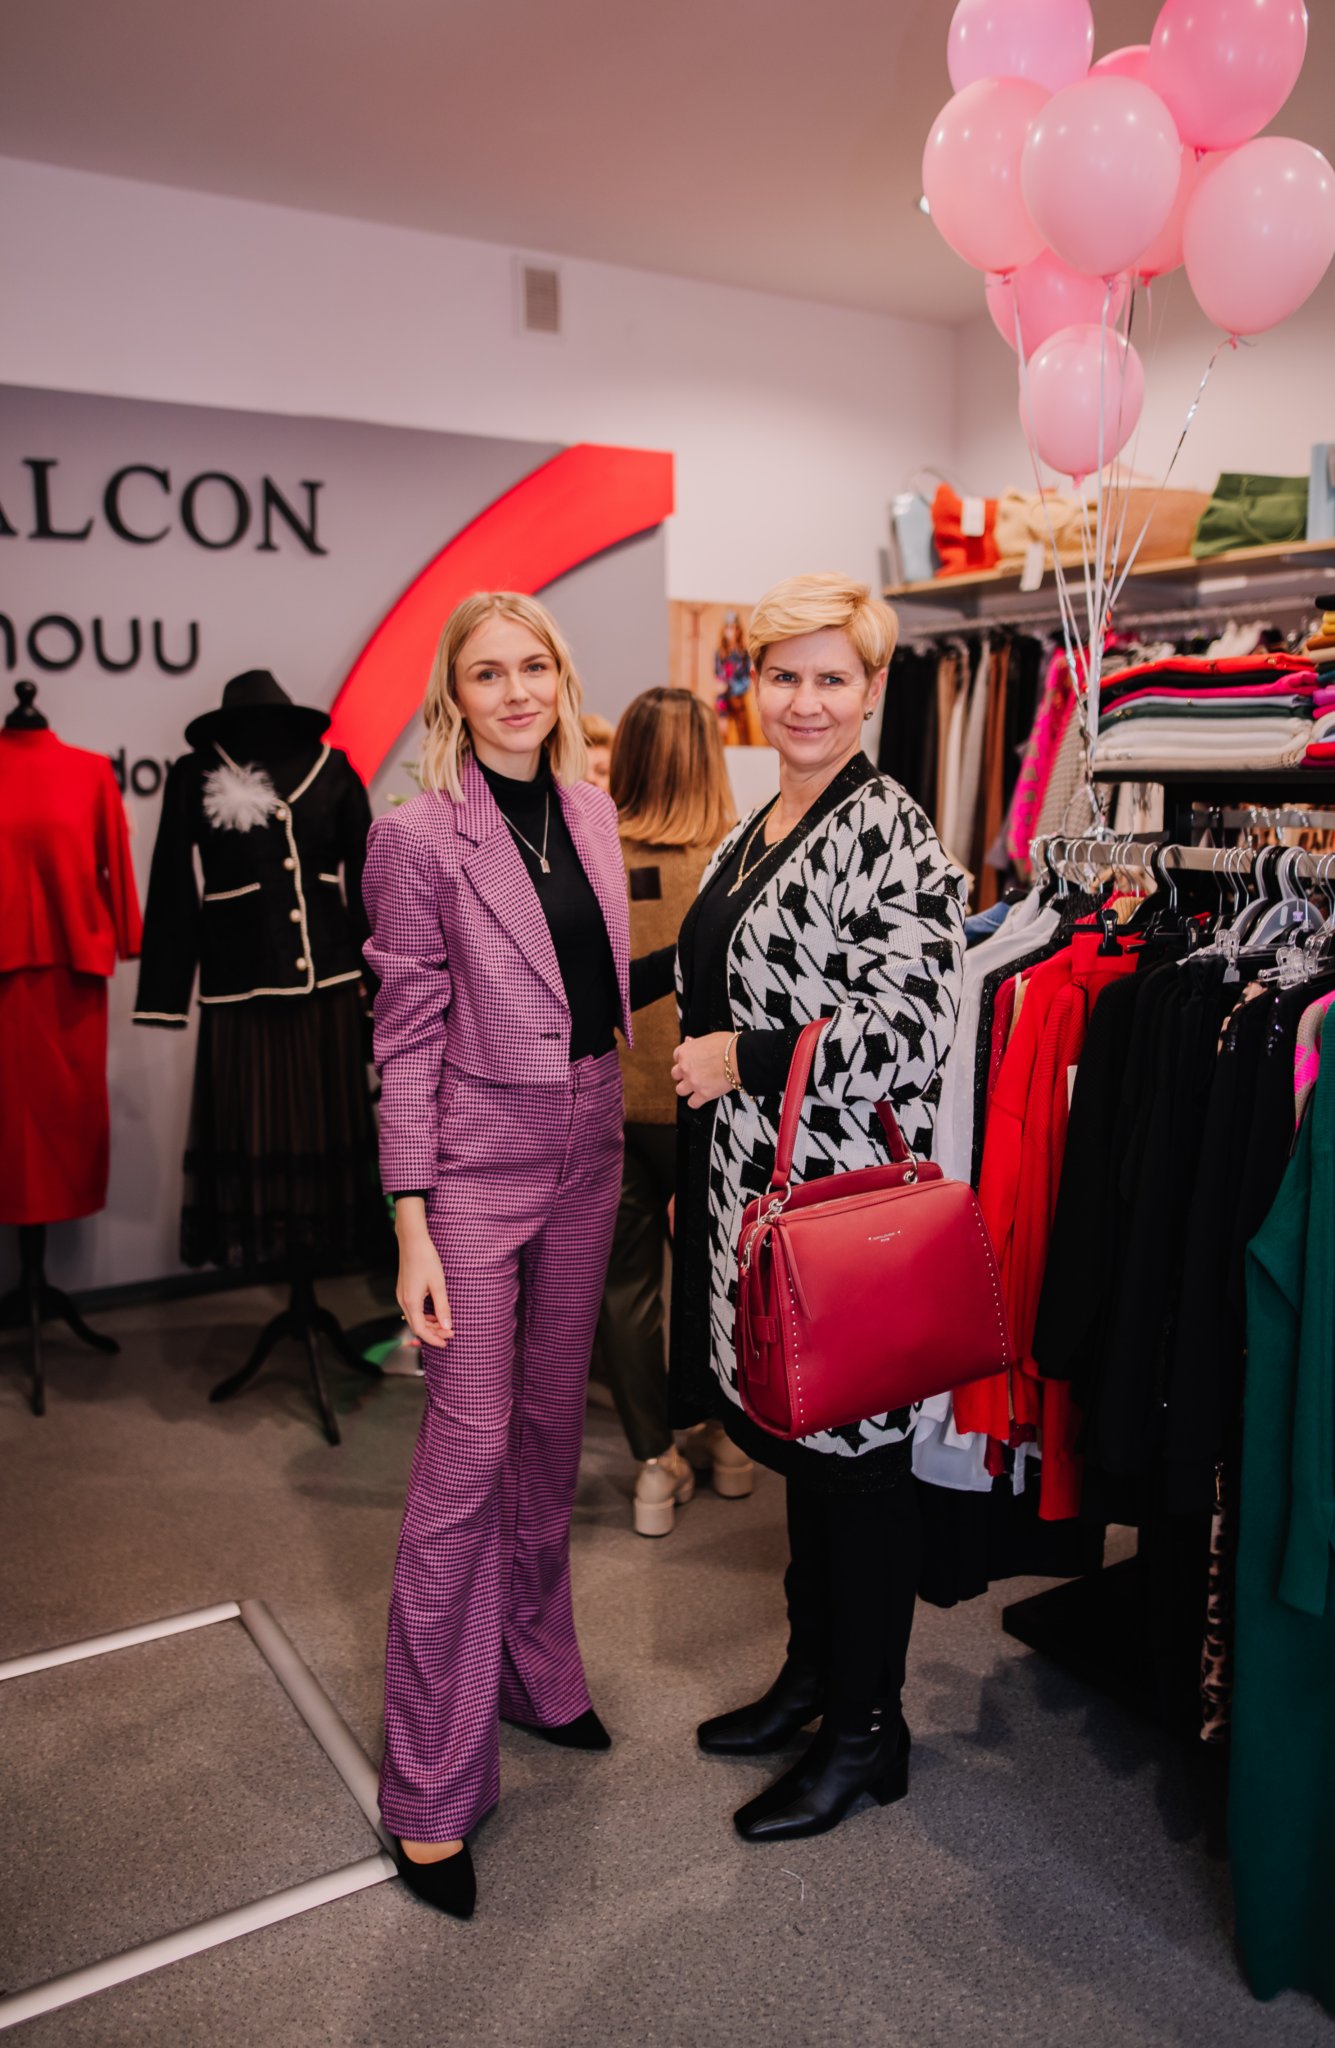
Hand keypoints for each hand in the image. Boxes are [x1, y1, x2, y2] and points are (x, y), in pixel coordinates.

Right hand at [394, 1197, 452, 1346]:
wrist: (412, 1241)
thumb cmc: (426, 1259)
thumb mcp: (438, 1284)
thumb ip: (443, 1306)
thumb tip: (447, 1325)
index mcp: (411, 1302)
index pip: (421, 1330)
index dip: (434, 1339)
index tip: (447, 1342)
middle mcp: (403, 1301)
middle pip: (417, 1326)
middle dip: (433, 1332)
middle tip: (450, 1333)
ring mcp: (402, 1295)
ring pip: (415, 1318)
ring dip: (430, 1324)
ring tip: (445, 1324)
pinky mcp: (404, 1290)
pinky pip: (413, 1309)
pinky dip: (424, 1315)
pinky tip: (435, 1313)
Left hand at [672, 1032, 734, 1109]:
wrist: (740, 1057)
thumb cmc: (728, 1045)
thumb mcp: (709, 1038)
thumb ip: (696, 1043)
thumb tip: (689, 1041)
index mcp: (685, 1051)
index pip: (676, 1057)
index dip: (684, 1060)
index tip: (690, 1062)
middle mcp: (685, 1067)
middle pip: (675, 1075)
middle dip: (683, 1075)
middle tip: (694, 1074)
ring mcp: (693, 1082)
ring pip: (680, 1090)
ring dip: (687, 1089)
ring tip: (697, 1087)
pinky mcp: (703, 1094)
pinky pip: (692, 1103)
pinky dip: (696, 1102)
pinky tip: (702, 1098)